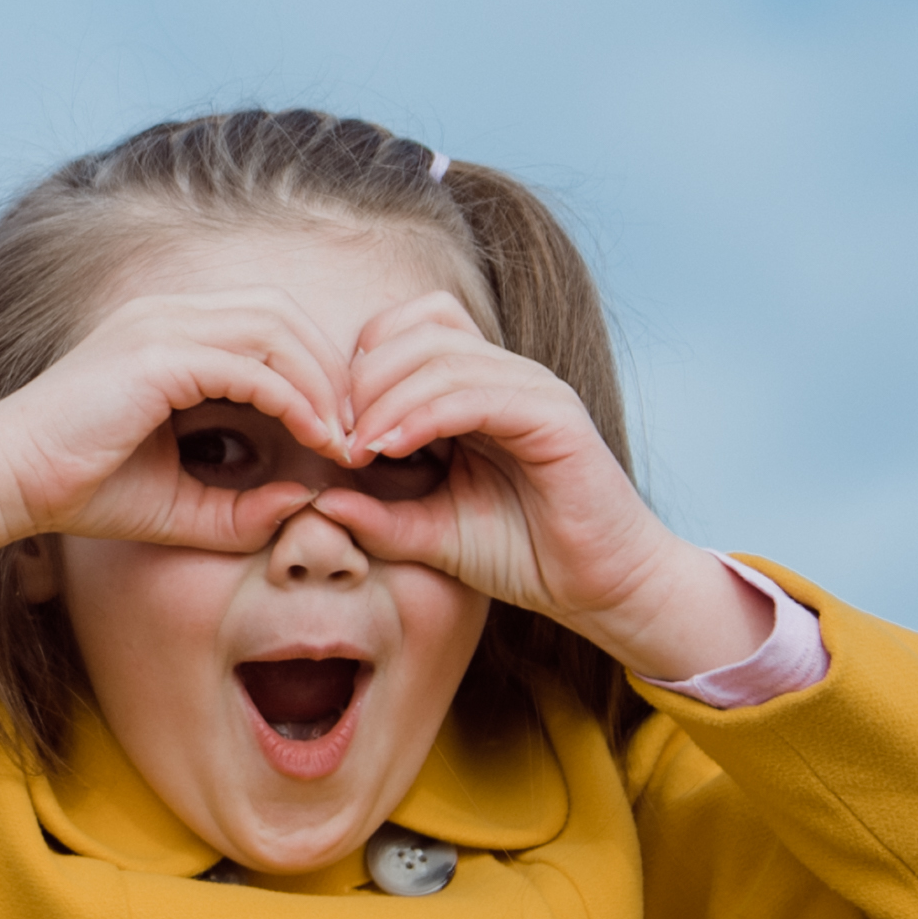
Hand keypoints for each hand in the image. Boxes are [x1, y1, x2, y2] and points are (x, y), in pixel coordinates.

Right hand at [0, 287, 367, 591]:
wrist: (9, 483)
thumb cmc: (83, 489)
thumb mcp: (181, 501)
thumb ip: (241, 503)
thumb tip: (305, 505)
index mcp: (169, 332)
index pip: (268, 324)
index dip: (318, 371)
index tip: (347, 432)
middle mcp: (168, 314)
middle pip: (283, 313)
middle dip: (334, 369)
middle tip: (366, 430)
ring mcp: (161, 325)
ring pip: (276, 328)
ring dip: (323, 382)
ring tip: (348, 438)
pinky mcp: (157, 354)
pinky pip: (251, 364)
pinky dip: (295, 398)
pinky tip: (317, 439)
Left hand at [308, 293, 768, 681]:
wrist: (602, 589)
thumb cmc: (524, 554)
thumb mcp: (432, 533)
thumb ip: (377, 515)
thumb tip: (315, 498)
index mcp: (475, 387)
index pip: (402, 331)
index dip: (355, 370)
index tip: (327, 431)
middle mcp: (505, 374)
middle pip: (413, 329)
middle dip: (361, 380)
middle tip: (335, 438)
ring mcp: (532, 389)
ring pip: (438, 354)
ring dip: (384, 398)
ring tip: (357, 450)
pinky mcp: (553, 416)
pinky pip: (474, 392)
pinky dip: (423, 414)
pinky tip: (390, 449)